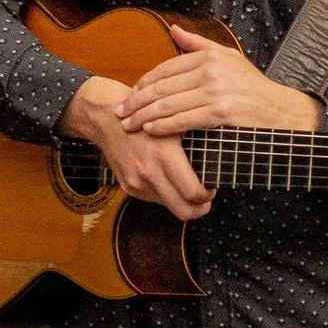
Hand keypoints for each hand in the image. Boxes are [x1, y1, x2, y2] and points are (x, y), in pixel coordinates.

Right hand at [61, 75, 211, 218]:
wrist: (107, 119)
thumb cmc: (145, 116)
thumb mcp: (175, 123)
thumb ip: (196, 141)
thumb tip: (220, 157)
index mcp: (164, 156)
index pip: (193, 193)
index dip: (208, 195)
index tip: (212, 187)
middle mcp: (149, 174)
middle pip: (183, 211)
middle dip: (199, 208)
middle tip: (205, 197)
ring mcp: (137, 183)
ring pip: (169, 206)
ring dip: (180, 200)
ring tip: (186, 182)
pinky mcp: (128, 187)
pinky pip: (153, 198)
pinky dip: (164, 192)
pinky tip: (166, 177)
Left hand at [116, 25, 320, 137]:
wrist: (282, 113)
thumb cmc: (253, 89)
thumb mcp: (229, 59)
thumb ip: (199, 45)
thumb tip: (175, 29)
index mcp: (210, 56)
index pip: (166, 68)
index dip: (143, 83)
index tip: (130, 94)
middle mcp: (211, 70)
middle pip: (162, 87)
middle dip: (136, 101)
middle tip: (119, 112)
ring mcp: (215, 91)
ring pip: (167, 104)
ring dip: (143, 116)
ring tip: (129, 125)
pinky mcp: (219, 112)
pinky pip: (182, 120)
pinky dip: (162, 126)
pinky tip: (150, 130)